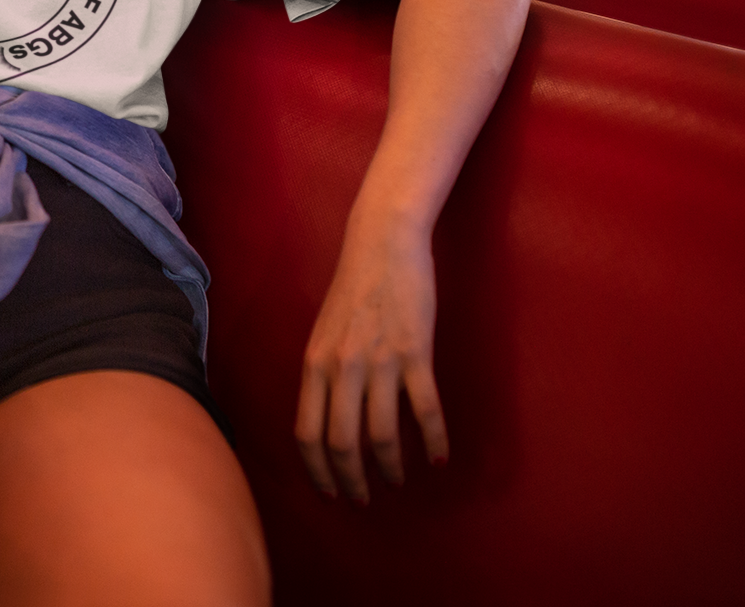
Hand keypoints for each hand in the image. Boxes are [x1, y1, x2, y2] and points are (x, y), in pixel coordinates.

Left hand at [294, 216, 449, 501]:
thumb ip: (323, 374)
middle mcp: (341, 367)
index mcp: (314, 364)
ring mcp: (379, 361)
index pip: (307, 433)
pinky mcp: (415, 353)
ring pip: (381, 434)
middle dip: (351, 480)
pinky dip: (433, 441)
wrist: (382, 244)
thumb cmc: (353, 289)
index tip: (329, 492)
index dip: (317, 470)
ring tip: (397, 482)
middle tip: (362, 500)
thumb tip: (326, 419)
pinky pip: (424, 410)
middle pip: (341, 442)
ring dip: (390, 468)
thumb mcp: (323, 333)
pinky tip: (438, 458)